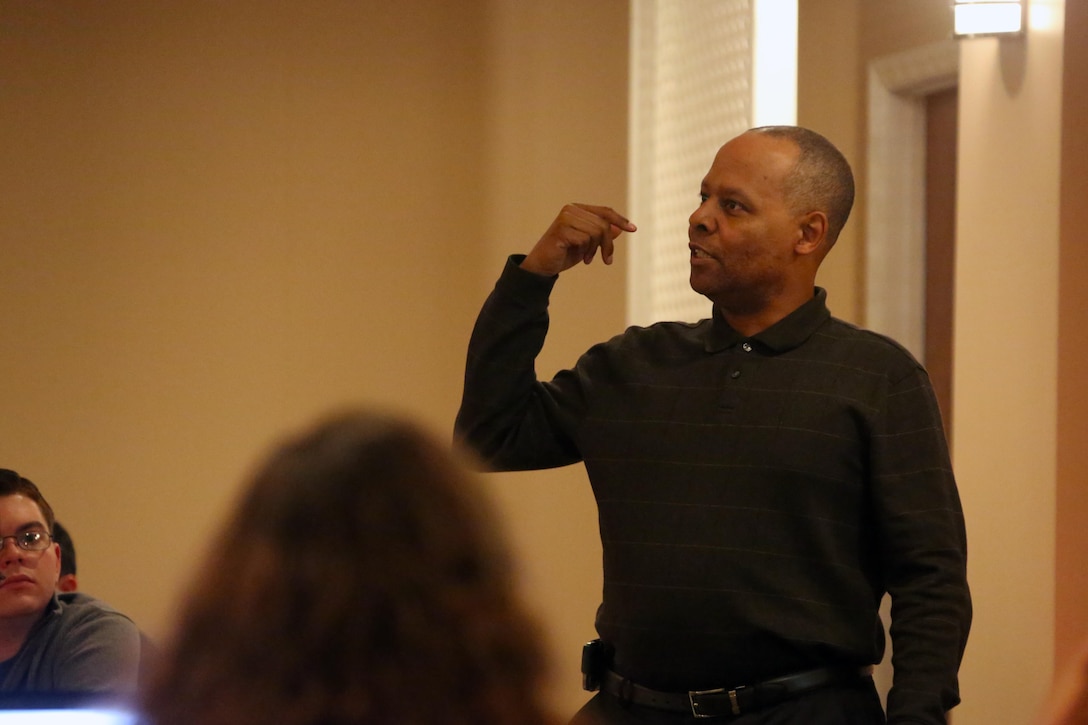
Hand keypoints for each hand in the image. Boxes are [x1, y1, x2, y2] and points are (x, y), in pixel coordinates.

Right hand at [520, 204, 635, 276]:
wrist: (543, 266)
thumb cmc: (564, 254)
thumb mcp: (588, 245)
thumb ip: (602, 235)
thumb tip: (620, 228)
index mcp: (577, 210)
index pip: (604, 211)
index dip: (620, 220)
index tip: (633, 229)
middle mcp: (571, 210)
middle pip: (603, 224)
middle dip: (608, 244)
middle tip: (606, 259)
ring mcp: (565, 218)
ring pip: (596, 232)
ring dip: (595, 249)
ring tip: (587, 259)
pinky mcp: (561, 229)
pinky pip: (585, 239)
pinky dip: (585, 251)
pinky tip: (579, 257)